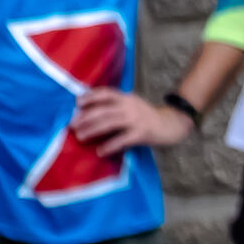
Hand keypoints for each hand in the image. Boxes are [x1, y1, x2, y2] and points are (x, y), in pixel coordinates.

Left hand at [71, 87, 192, 157]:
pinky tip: (100, 151)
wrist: (170, 124)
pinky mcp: (141, 133)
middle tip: (72, 125)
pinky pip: (122, 139)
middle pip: (104, 109)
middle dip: (86, 117)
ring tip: (80, 136)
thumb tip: (89, 113)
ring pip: (110, 122)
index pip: (106, 93)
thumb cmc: (146, 117)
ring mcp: (136, 119)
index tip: (77, 103)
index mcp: (127, 98)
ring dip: (93, 130)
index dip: (91, 96)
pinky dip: (109, 145)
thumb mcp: (132, 106)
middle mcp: (131, 106)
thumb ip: (116, 107)